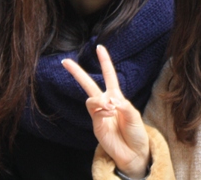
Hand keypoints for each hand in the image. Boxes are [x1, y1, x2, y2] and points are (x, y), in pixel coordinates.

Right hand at [62, 45, 150, 178]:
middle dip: (77, 73)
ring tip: (111, 109)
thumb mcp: (134, 115)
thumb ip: (123, 105)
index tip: (99, 47)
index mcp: (116, 96)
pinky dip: (102, 111)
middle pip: (88, 84)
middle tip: (65, 61)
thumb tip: (109, 100)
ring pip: (90, 99)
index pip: (109, 75)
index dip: (104, 61)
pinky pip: (94, 112)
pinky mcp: (96, 125)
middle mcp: (106, 102)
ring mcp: (99, 114)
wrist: (134, 152)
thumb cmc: (136, 132)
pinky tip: (110, 115)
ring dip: (100, 101)